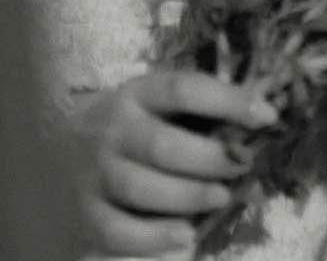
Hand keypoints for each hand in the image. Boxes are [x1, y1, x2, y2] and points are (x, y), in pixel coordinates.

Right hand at [68, 67, 277, 256]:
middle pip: (162, 145)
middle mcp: (113, 130)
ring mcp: (96, 173)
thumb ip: (201, 111)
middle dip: (209, 158)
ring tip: (220, 198)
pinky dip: (155, 237)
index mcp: (137, 94)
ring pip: (141, 188)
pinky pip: (118, 231)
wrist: (59, 151)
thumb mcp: (158, 107)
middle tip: (241, 166)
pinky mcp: (87, 213)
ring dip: (187, 196)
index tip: (267, 116)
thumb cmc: (133, 128)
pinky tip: (186, 236)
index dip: (227, 100)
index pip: (183, 88)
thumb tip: (264, 112)